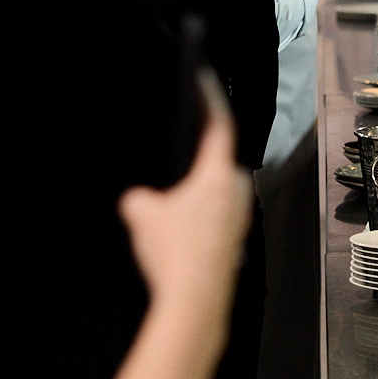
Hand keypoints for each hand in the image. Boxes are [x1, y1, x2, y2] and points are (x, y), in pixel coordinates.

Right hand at [118, 73, 249, 319]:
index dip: (209, 96)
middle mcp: (237, 193)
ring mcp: (238, 219)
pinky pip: (216, 212)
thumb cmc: (172, 253)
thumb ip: (139, 198)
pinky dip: (199, 210)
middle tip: (178, 140)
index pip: (218, 125)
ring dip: (198, 186)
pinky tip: (177, 225)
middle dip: (199, 152)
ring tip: (171, 189)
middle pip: (219, 158)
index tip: (201, 75)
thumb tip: (140, 200)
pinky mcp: (232, 242)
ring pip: (218, 189)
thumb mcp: (141, 215)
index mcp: (218, 176)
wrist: (193, 303)